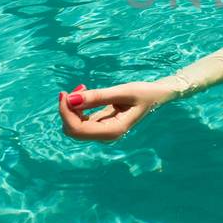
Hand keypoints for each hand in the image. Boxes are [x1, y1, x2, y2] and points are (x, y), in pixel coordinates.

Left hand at [56, 81, 170, 141]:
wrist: (156, 96)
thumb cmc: (144, 93)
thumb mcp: (122, 91)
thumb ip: (97, 96)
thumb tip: (71, 99)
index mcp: (113, 131)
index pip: (77, 129)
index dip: (66, 112)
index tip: (66, 92)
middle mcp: (106, 135)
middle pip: (72, 130)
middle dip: (68, 110)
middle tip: (77, 87)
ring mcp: (102, 131)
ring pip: (74, 125)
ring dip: (71, 107)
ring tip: (83, 87)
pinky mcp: (100, 124)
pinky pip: (80, 120)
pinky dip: (77, 107)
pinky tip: (85, 92)